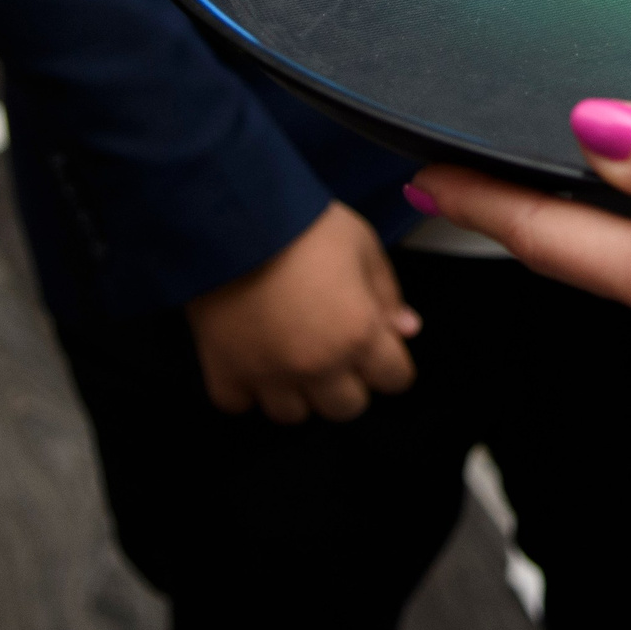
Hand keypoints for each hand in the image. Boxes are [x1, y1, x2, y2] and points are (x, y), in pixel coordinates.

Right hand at [184, 202, 421, 423]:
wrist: (232, 215)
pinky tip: (251, 358)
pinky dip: (245, 388)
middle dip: (347, 381)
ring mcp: (269, 374)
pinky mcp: (224, 371)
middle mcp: (317, 365)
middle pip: (348, 408)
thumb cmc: (302, 223)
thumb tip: (405, 329)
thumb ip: (388, 293)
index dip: (389, 362)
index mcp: (359, 333)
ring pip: (294, 414)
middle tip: (333, 349)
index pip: (396, 380)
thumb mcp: (363, 245)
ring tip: (290, 354)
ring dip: (297, 390)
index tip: (377, 349)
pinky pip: (240, 403)